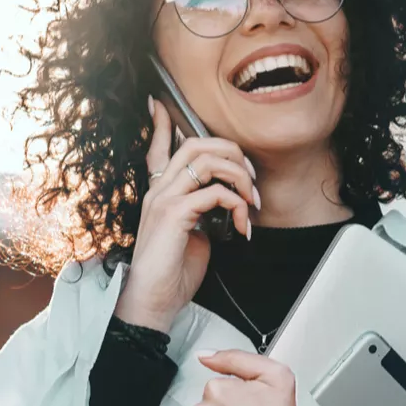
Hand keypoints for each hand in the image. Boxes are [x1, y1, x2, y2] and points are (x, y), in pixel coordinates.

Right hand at [113, 97, 258, 330]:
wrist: (153, 302)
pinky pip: (214, 192)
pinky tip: (242, 226)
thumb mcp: (194, 235)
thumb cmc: (174, 273)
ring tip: (253, 202)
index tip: (161, 103)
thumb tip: (227, 202)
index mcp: (160, 194)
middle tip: (251, 179)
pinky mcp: (174, 214)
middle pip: (195, 145)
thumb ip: (204, 211)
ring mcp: (164, 200)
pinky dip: (237, 205)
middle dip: (232, 152)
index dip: (162, 125)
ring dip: (240, 176)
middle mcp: (159, 191)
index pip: (158, 150)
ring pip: (206, 161)